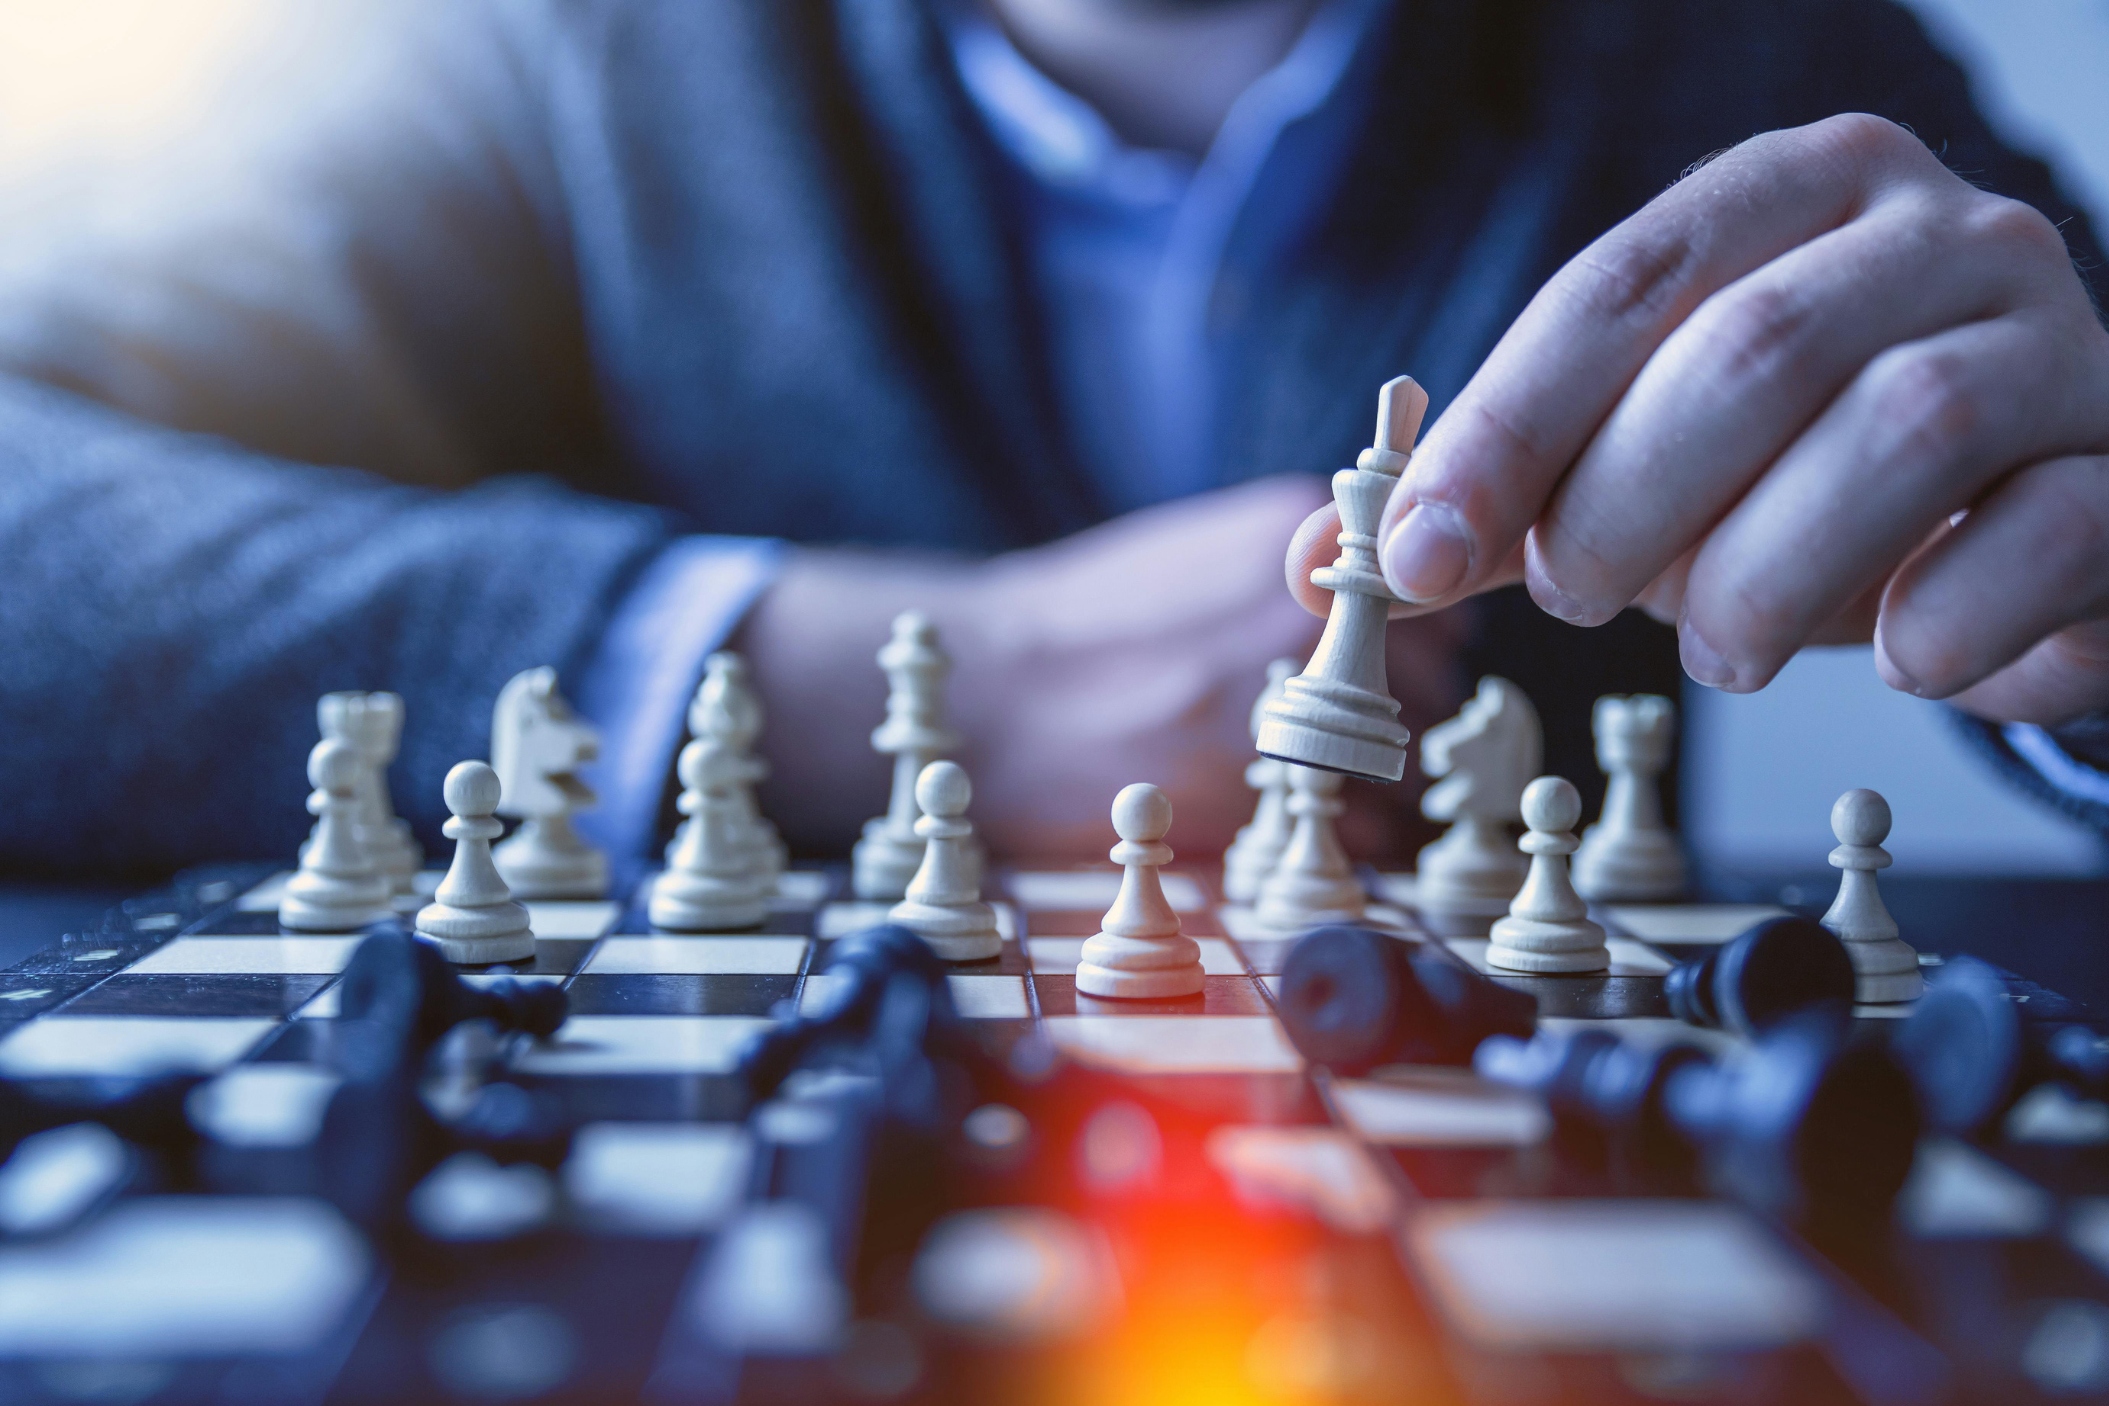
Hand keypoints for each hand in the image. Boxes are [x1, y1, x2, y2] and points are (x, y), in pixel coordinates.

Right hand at [741, 476, 1463, 857]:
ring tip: (1303, 788)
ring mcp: (1288, 703)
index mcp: (1295, 540)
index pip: (1437, 602)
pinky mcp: (1259, 793)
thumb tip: (1384, 609)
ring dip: (1376, 790)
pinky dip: (1345, 843)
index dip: (1412, 650)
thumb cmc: (1086, 629)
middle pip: (1430, 687)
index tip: (1378, 675)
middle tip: (1331, 742)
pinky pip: (1364, 833)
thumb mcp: (1199, 553)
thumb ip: (1297, 574)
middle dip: (1393, 723)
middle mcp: (1306, 615)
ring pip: (1404, 768)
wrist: (990, 693)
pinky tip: (1282, 823)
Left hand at [1289, 115, 2108, 725]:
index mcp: (1796, 196)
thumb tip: (1324, 560)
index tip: (1417, 556)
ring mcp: (2056, 342)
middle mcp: (1939, 237)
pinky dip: (1938, 624)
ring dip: (1765, 576)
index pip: (1621, 286)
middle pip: (1753, 350)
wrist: (2027, 520)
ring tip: (1715, 649)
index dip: (1505, 427)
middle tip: (1583, 598)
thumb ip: (1502, 501)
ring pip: (1903, 430)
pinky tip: (1892, 657)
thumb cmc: (1809, 481)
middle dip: (1627, 504)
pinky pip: (2040, 538)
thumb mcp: (1646, 467)